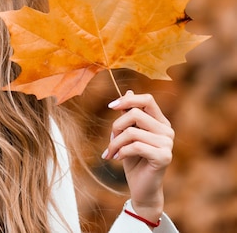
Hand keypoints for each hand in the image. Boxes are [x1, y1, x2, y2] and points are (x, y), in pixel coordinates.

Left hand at [102, 90, 173, 222]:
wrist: (141, 187)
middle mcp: (167, 130)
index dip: (128, 100)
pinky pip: (135, 146)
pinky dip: (121, 152)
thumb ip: (129, 115)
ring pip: (132, 132)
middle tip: (110, 139)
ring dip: (115, 142)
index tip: (110, 106)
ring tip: (110, 152)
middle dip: (116, 125)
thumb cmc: (133, 159)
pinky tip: (117, 158)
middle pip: (135, 113)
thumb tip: (127, 91)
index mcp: (160, 122)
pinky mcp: (164, 157)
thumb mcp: (128, 134)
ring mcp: (167, 144)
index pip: (147, 100)